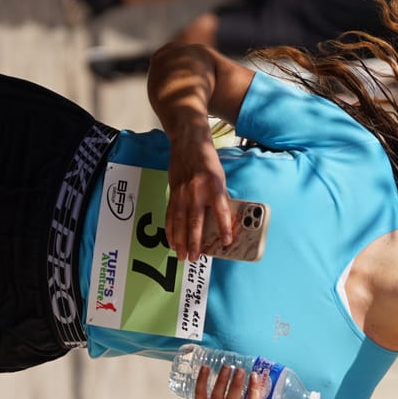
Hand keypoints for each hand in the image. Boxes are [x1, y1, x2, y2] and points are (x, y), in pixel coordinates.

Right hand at [165, 131, 231, 263]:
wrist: (187, 141)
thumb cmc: (207, 160)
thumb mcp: (220, 176)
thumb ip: (221, 197)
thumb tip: (224, 219)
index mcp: (214, 186)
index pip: (221, 211)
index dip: (224, 228)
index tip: (227, 242)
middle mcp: (197, 191)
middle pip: (195, 221)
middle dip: (194, 242)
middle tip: (194, 257)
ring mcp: (182, 192)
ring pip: (180, 221)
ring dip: (179, 240)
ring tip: (181, 256)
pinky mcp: (172, 192)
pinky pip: (170, 214)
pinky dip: (170, 230)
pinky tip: (171, 241)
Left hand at [175, 361, 267, 398]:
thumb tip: (255, 381)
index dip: (255, 392)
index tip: (254, 376)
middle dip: (237, 384)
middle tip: (240, 370)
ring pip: (217, 396)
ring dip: (222, 379)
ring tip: (227, 367)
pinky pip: (200, 393)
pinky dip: (202, 380)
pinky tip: (206, 368)